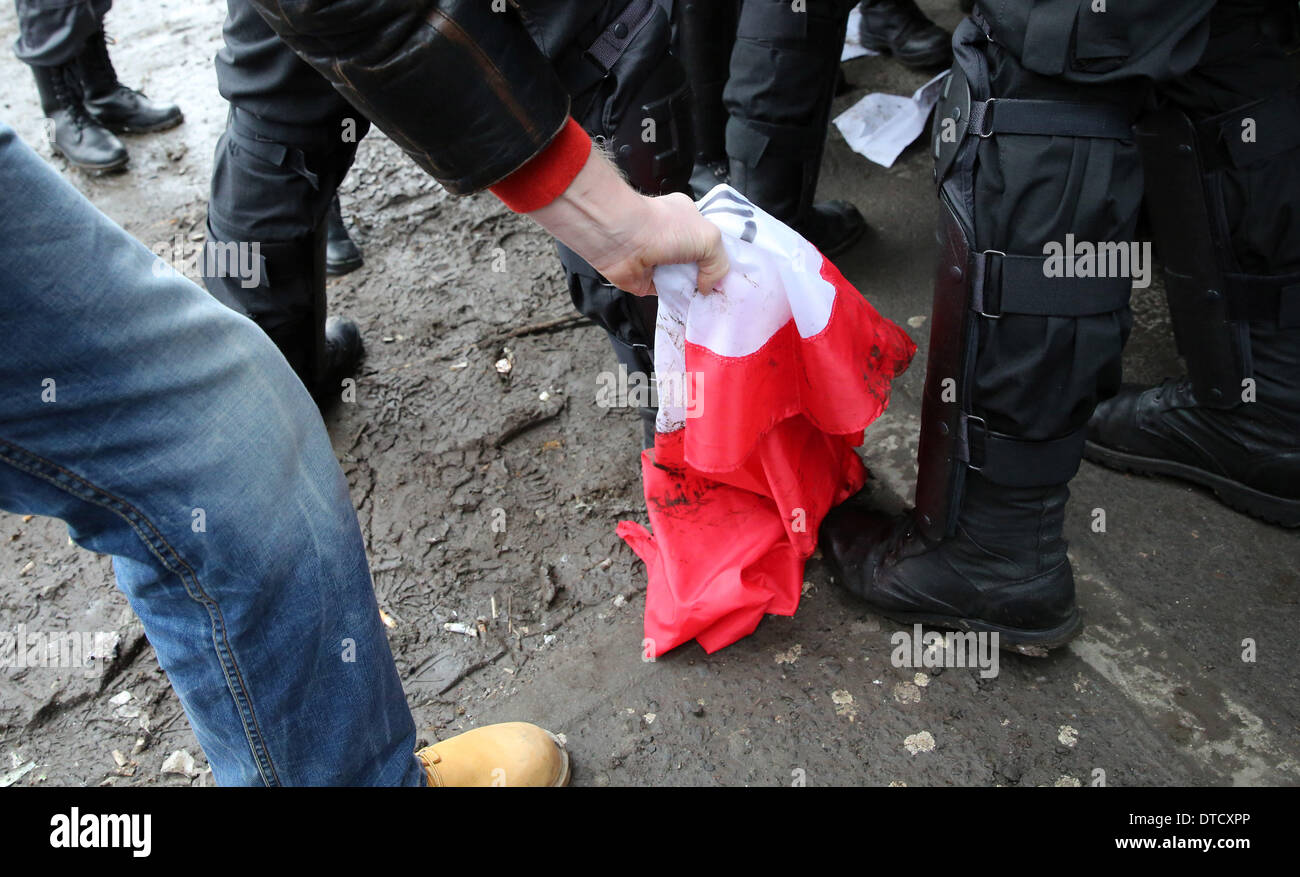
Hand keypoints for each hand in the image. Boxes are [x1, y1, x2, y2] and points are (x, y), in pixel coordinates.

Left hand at [528, 149, 728, 296]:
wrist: (622, 240)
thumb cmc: (665, 229)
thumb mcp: (709, 238)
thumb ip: (718, 264)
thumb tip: (707, 287)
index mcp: (688, 218)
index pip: (708, 239)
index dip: (719, 256)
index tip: (732, 275)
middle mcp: (672, 237)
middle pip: (697, 262)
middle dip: (708, 277)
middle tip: (723, 295)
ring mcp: (658, 259)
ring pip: (682, 280)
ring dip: (693, 292)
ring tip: (710, 305)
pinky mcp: (645, 280)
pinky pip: (666, 294)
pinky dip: (676, 301)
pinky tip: (689, 308)